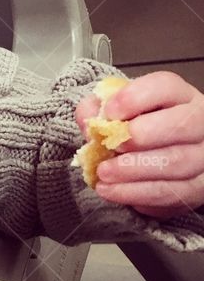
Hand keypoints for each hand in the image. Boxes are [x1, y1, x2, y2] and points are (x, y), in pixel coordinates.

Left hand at [75, 71, 203, 218]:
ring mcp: (203, 155)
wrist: (159, 155)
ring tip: (103, 174)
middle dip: (138, 138)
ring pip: (175, 163)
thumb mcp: (117, 111)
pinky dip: (137, 194)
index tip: (109, 113)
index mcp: (178, 96)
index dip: (134, 98)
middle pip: (179, 125)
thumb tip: (89, 122)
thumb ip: (97, 110)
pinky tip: (113, 191)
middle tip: (109, 147)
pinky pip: (171, 193)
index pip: (165, 86)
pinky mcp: (198, 187)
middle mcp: (199, 122)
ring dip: (133, 172)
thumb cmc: (136, 128)